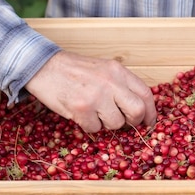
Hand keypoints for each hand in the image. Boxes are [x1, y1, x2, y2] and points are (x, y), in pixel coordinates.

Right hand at [25, 51, 156, 131]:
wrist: (43, 66)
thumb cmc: (75, 71)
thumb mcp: (103, 69)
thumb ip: (121, 85)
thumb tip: (139, 110)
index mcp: (118, 71)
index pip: (146, 94)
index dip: (151, 112)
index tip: (148, 122)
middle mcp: (110, 82)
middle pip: (137, 111)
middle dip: (133, 122)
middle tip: (124, 123)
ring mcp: (96, 95)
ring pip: (116, 123)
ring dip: (106, 124)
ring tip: (94, 112)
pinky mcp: (81, 108)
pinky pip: (95, 129)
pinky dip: (89, 126)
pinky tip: (81, 113)